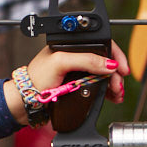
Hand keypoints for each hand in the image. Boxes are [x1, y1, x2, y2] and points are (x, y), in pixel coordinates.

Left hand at [4, 41, 128, 125]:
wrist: (25, 102)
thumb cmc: (35, 79)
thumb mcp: (60, 63)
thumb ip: (85, 60)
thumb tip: (109, 64)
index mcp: (70, 45)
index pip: (99, 44)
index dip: (114, 54)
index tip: (121, 68)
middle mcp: (74, 57)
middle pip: (104, 61)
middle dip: (114, 73)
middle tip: (117, 85)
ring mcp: (76, 71)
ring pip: (102, 75)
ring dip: (112, 84)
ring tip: (116, 94)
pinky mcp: (76, 85)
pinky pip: (97, 86)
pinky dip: (106, 91)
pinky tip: (110, 96)